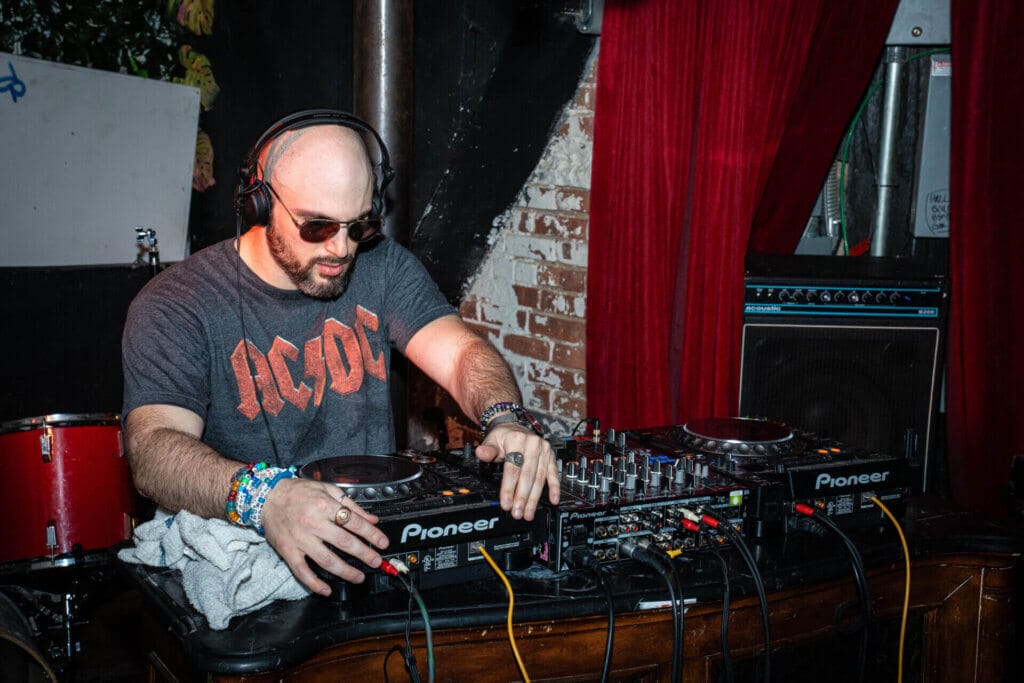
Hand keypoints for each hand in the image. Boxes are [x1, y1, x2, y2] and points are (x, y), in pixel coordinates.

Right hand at [259, 477, 389, 595]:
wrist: (267, 497)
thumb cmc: (298, 492)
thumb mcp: (327, 490)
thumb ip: (350, 505)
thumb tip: (371, 519)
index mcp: (324, 505)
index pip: (354, 522)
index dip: (371, 534)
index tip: (382, 542)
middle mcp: (313, 523)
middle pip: (344, 543)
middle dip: (364, 554)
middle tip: (376, 561)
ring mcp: (300, 539)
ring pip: (326, 560)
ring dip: (345, 572)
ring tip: (359, 577)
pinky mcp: (288, 551)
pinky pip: (302, 571)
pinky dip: (314, 583)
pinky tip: (327, 589)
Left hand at [475, 424, 559, 520]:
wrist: (515, 426)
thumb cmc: (503, 436)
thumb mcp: (492, 440)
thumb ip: (488, 450)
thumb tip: (480, 453)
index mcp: (517, 440)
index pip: (513, 469)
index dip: (509, 488)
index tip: (506, 503)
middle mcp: (533, 444)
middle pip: (527, 476)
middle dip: (522, 497)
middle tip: (518, 513)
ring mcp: (544, 450)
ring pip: (539, 478)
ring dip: (534, 498)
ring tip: (528, 513)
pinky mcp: (551, 456)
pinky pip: (553, 473)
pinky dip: (554, 488)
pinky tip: (554, 500)